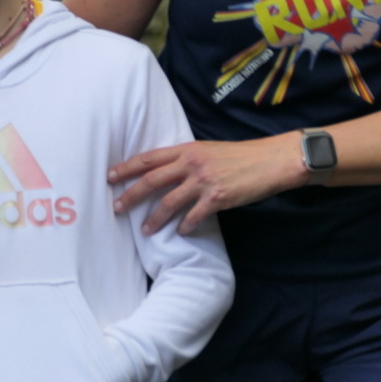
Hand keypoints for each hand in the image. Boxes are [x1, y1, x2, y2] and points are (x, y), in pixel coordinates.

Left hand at [110, 136, 298, 234]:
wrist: (270, 160)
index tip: (110, 176)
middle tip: (116, 207)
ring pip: (169, 202)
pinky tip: (181, 233)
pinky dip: (185, 226)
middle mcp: (191, 163)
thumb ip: (187, 158)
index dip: (127, 167)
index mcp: (187, 149)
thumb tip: (166, 171)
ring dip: (154, 219)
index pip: (148, 158)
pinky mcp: (218, 198)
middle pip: (151, 180)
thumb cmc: (240, 155)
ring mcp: (204, 181)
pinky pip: (194, 216)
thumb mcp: (209, 150)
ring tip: (145, 230)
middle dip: (130, 195)